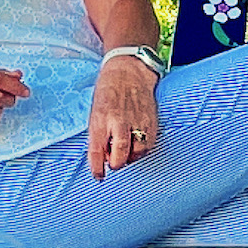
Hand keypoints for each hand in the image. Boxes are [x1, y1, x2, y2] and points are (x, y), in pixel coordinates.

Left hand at [87, 56, 159, 178]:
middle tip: (113, 162)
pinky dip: (142, 149)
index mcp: (100, 120)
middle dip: (116, 164)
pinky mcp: (151, 121)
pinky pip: (148, 145)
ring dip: (130, 157)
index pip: (96, 151)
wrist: (128, 70)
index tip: (98, 176)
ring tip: (125, 151)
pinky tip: (136, 143)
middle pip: (119, 156)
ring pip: (136, 153)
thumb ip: (98, 134)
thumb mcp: (95, 112)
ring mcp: (137, 122)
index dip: (97, 168)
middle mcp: (119, 122)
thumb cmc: (108, 92)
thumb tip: (104, 156)